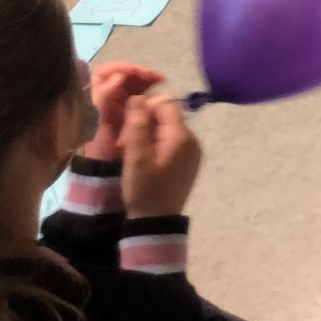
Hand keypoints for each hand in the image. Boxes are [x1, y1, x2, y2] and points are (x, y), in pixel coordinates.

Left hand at [81, 62, 163, 161]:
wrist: (102, 168)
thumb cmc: (97, 144)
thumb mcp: (97, 120)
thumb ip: (104, 96)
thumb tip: (118, 76)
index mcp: (93, 95)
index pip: (106, 71)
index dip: (122, 67)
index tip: (139, 72)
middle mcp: (105, 96)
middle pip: (122, 75)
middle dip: (138, 72)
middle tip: (155, 76)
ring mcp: (116, 103)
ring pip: (132, 83)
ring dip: (145, 79)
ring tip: (160, 80)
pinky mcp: (128, 111)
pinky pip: (138, 94)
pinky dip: (148, 89)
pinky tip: (158, 88)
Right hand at [120, 95, 201, 219]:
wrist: (156, 223)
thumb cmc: (145, 190)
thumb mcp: (136, 157)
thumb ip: (138, 125)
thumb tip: (138, 97)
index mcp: (182, 136)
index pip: (166, 103)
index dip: (146, 109)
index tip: (129, 127)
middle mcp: (193, 140)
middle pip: (168, 116)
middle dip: (146, 123)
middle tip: (126, 143)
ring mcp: (193, 152)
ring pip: (168, 129)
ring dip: (150, 135)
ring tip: (133, 154)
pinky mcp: (189, 162)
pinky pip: (172, 142)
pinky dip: (157, 145)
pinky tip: (144, 161)